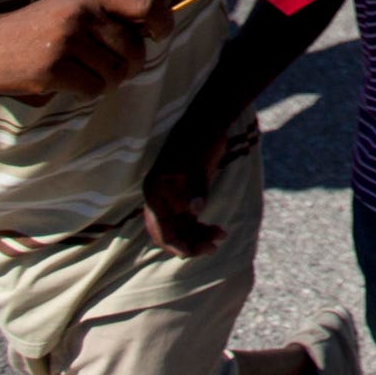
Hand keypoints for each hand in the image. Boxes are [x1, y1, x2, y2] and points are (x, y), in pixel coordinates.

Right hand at [0, 0, 173, 98]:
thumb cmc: (34, 30)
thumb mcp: (70, 10)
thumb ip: (106, 17)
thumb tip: (152, 32)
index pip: (145, 6)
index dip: (162, 23)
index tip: (159, 36)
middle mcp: (81, 17)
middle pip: (134, 50)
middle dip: (130, 66)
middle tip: (114, 70)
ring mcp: (66, 43)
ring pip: (115, 74)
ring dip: (107, 81)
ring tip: (86, 76)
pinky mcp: (52, 70)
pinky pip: (93, 90)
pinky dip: (87, 93)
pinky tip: (69, 83)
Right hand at [140, 119, 233, 256]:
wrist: (208, 123)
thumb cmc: (199, 138)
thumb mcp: (198, 163)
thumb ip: (196, 188)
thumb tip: (195, 211)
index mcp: (155, 191)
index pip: (160, 227)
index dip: (175, 242)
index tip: (191, 251)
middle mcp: (161, 198)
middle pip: (170, 231)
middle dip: (189, 242)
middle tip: (213, 247)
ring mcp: (174, 198)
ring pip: (182, 228)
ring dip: (199, 236)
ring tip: (220, 236)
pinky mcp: (187, 196)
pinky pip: (191, 220)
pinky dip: (203, 227)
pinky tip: (219, 231)